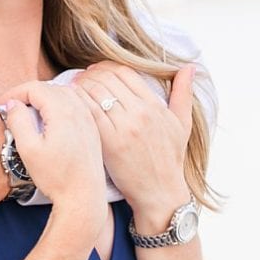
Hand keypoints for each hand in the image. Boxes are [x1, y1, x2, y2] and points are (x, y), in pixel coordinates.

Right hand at [0, 81, 103, 212]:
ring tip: (27, 113)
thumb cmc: (56, 177)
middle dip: (26, 94)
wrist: (84, 197)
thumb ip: (18, 121)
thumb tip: (13, 104)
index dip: (13, 93)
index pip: (34, 87)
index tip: (0, 105)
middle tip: (10, 109)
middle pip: (48, 87)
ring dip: (42, 98)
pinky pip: (73, 104)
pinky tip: (48, 121)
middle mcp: (79, 109)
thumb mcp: (28, 149)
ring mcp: (88, 118)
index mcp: (63, 111)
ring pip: (62, 93)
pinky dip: (57, 105)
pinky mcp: (92, 128)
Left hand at [73, 62, 195, 230]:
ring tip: (72, 87)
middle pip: (106, 79)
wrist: (160, 193)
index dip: (105, 67)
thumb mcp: (182, 124)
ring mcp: (125, 128)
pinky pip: (87, 112)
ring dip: (79, 85)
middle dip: (89, 74)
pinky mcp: (109, 142)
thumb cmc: (170, 159)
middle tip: (79, 77)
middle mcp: (140, 113)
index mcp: (155, 106)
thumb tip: (190, 66)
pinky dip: (76, 103)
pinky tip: (70, 103)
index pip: (124, 72)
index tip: (95, 70)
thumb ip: (183, 93)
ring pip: (94, 92)